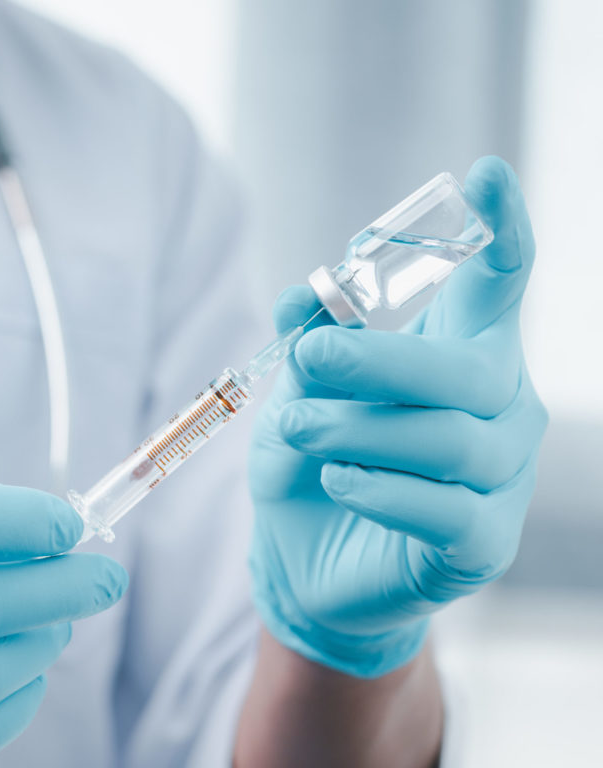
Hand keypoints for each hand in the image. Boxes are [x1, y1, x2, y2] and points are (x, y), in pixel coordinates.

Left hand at [248, 156, 545, 677]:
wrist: (305, 561)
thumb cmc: (312, 460)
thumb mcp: (295, 394)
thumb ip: (306, 343)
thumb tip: (304, 295)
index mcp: (463, 355)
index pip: (500, 287)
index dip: (504, 233)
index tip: (487, 175)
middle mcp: (501, 408)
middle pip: (468, 371)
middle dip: (380, 360)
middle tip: (308, 361)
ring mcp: (501, 480)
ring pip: (450, 439)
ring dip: (358, 428)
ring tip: (296, 429)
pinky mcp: (482, 544)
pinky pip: (444, 509)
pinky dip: (380, 489)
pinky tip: (337, 481)